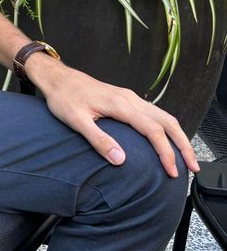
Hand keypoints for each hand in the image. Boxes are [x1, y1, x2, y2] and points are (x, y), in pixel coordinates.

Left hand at [27, 57, 198, 177]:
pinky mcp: (126, 99)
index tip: (172, 172)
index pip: (153, 131)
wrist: (58, 78)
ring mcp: (129, 97)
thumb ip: (98, 140)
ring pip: (163, 116)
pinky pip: (154, 113)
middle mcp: (130, 99)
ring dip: (177, 136)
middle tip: (192, 167)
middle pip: (167, 121)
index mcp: (120, 105)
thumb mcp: (76, 121)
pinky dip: (166, 128)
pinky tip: (166, 140)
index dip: (165, 152)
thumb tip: (121, 160)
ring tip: (186, 157)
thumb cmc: (64, 99)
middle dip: (182, 145)